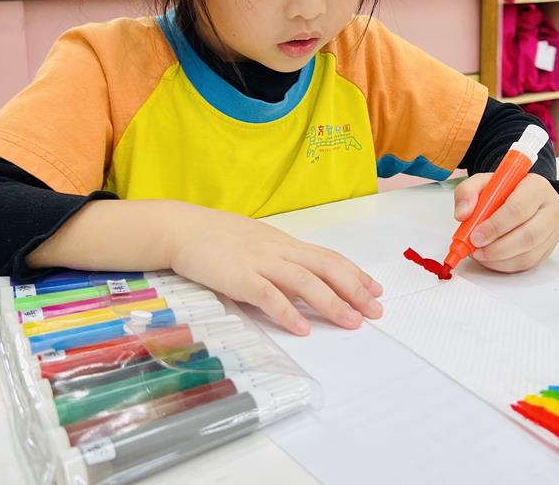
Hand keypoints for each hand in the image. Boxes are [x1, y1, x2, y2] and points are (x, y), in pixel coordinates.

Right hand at [168, 212, 382, 335]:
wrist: (181, 229)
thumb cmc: (217, 238)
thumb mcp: (256, 244)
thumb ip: (280, 260)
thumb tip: (305, 283)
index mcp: (284, 243)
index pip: (328, 257)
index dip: (355, 273)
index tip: (376, 289)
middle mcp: (278, 250)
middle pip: (326, 267)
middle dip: (355, 289)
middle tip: (376, 311)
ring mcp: (259, 263)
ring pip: (305, 281)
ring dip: (332, 303)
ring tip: (352, 322)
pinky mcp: (239, 277)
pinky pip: (269, 296)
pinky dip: (288, 312)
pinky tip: (304, 328)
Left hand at [452, 172, 558, 272]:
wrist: (523, 195)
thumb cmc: (505, 190)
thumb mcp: (483, 182)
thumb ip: (467, 192)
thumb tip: (462, 215)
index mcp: (537, 187)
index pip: (518, 209)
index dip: (495, 226)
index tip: (475, 235)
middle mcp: (552, 209)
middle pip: (528, 236)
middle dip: (498, 248)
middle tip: (476, 250)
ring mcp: (554, 231)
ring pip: (529, 254)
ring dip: (499, 260)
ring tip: (480, 254)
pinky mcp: (549, 248)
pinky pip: (528, 263)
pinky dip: (505, 265)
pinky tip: (491, 259)